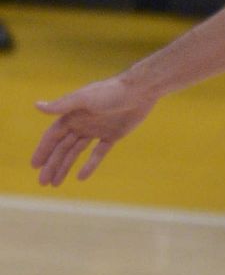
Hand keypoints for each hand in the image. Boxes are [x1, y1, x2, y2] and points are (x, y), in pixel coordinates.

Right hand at [31, 77, 156, 185]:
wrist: (141, 90)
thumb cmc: (111, 91)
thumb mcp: (85, 99)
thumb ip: (62, 105)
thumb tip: (36, 106)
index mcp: (72, 115)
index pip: (52, 136)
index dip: (43, 151)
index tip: (34, 166)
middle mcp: (81, 123)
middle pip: (62, 148)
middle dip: (52, 164)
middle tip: (43, 183)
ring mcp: (96, 130)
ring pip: (76, 152)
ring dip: (65, 167)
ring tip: (56, 183)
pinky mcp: (113, 135)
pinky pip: (98, 152)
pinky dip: (90, 165)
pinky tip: (80, 177)